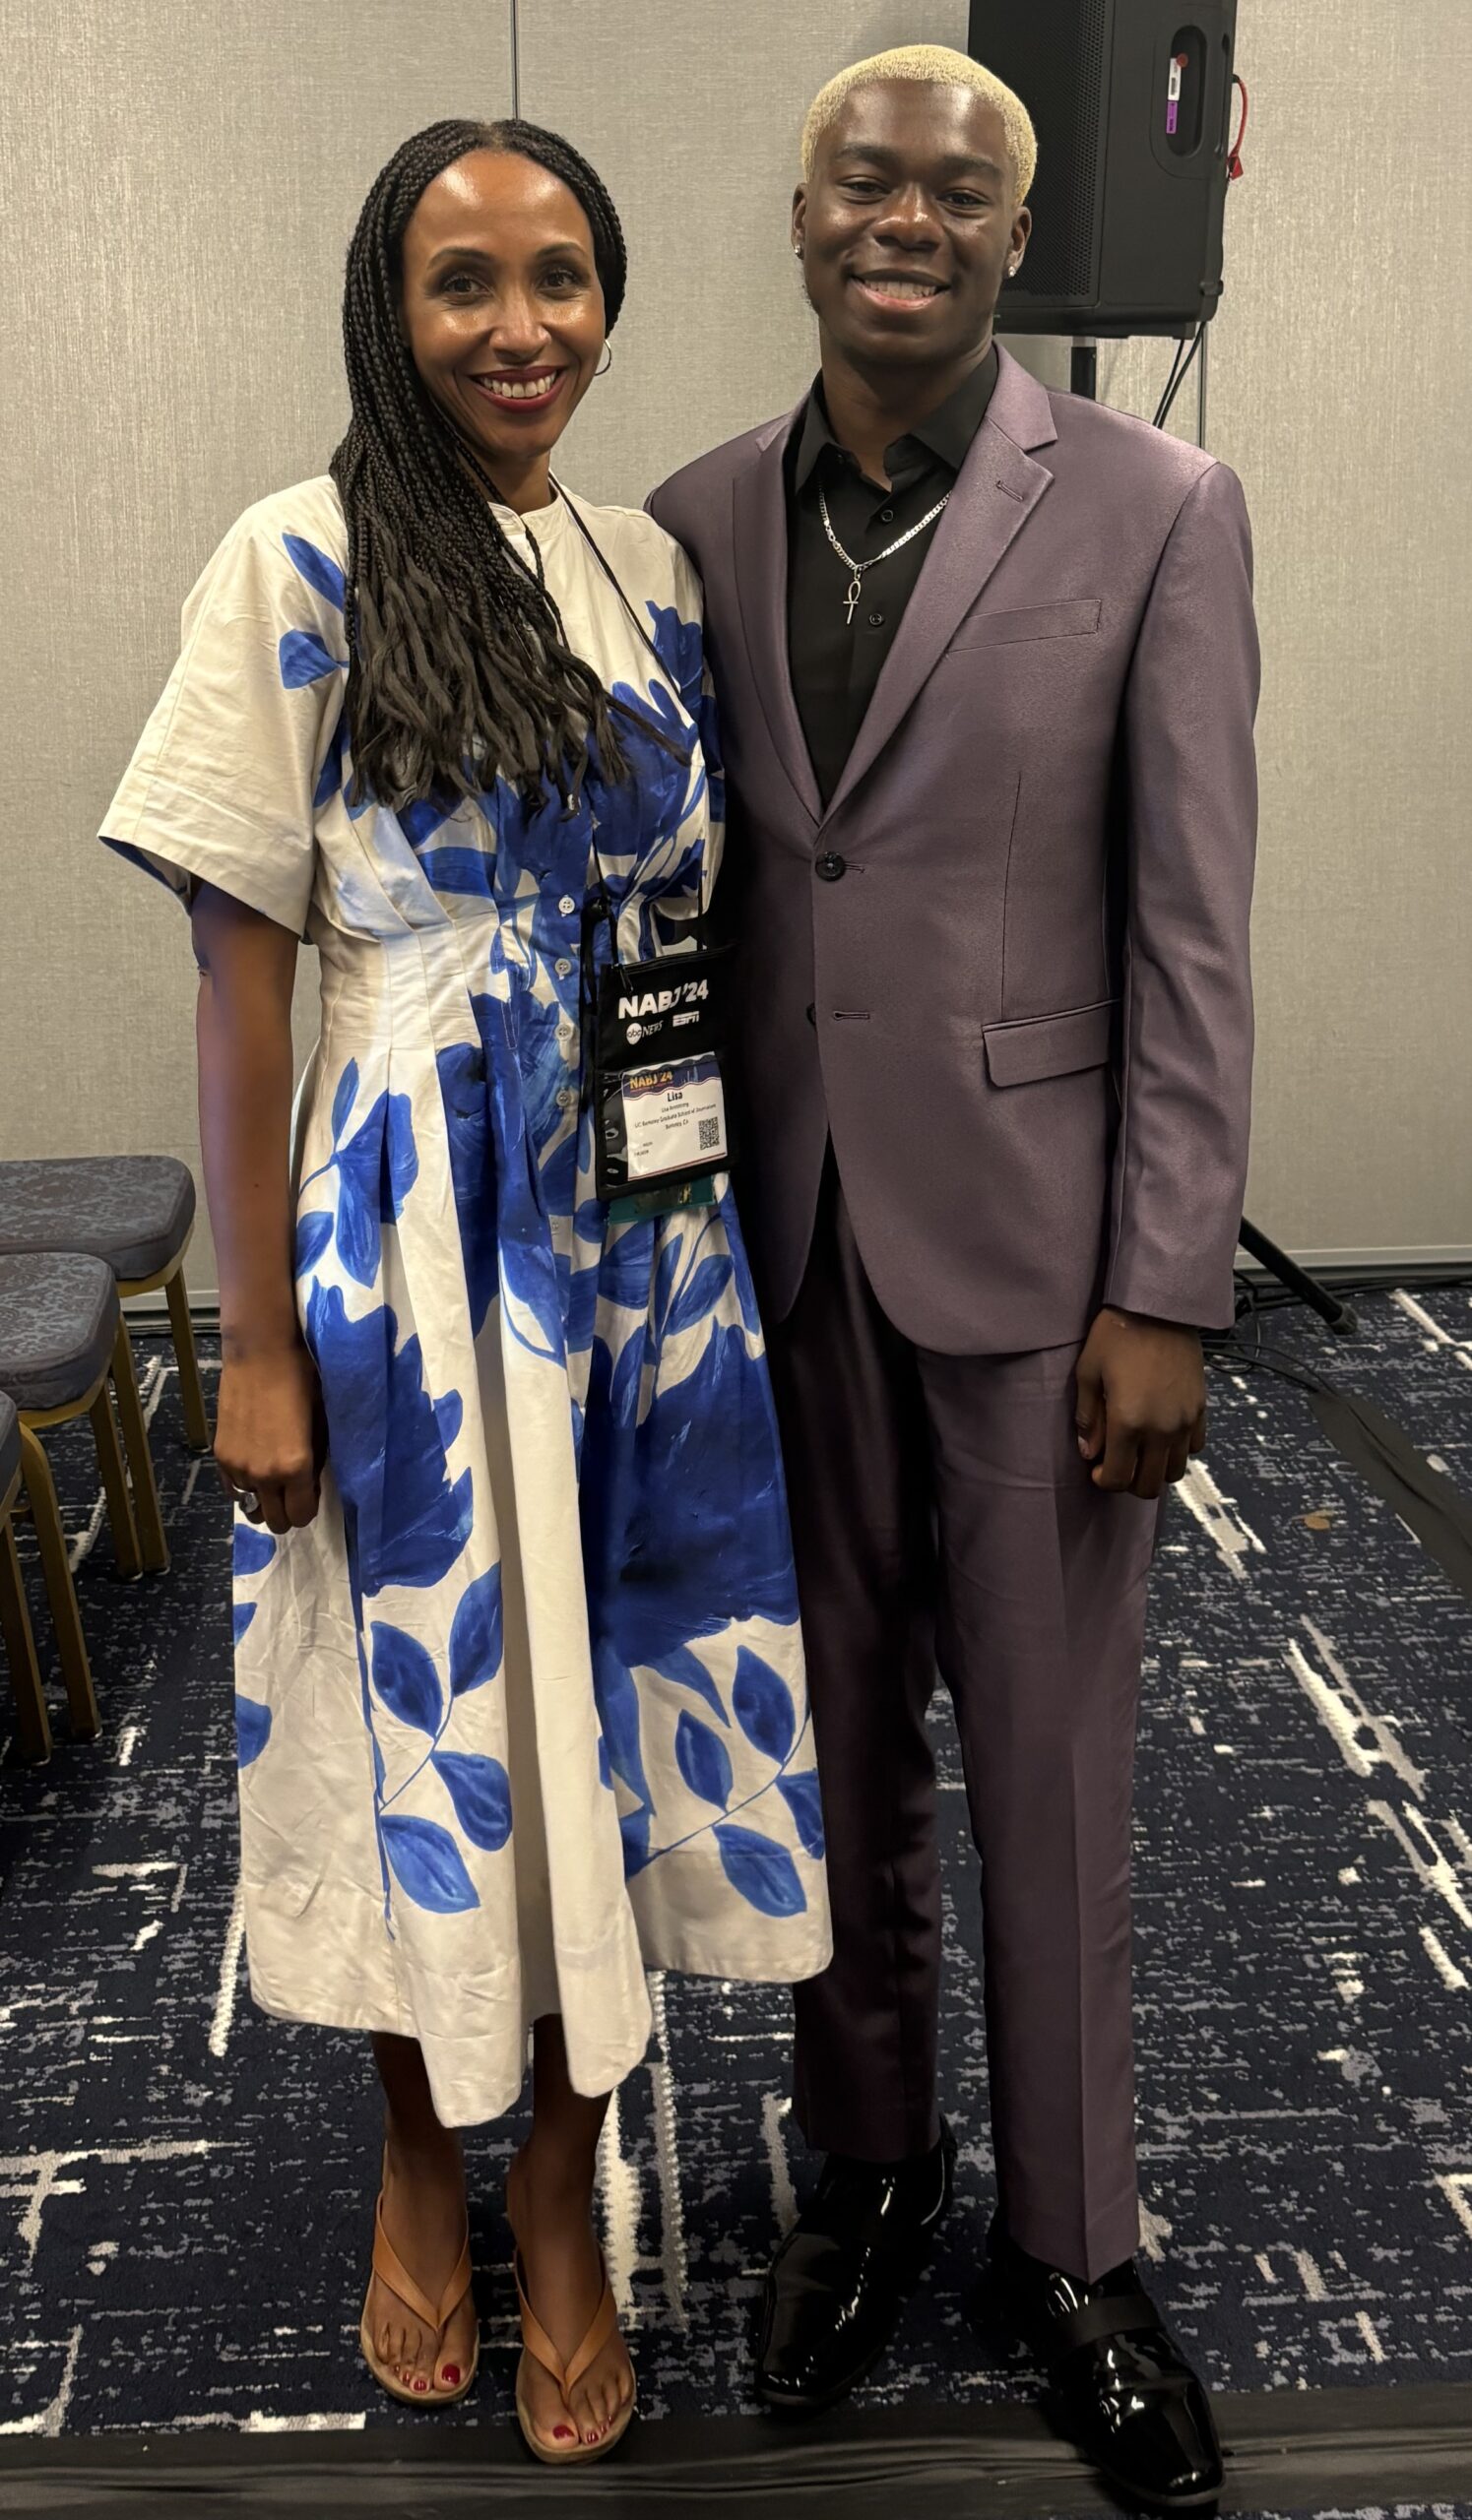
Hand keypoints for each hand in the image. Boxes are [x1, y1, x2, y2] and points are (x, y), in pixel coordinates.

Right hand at [214, 1338, 325, 1534]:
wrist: (260, 1354)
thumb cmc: (301, 1380)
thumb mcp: (321, 1422)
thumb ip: (317, 1458)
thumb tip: (311, 1480)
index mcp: (295, 1467)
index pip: (301, 1516)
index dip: (308, 1509)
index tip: (310, 1494)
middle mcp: (264, 1475)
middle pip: (274, 1521)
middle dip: (286, 1512)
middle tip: (293, 1491)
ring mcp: (238, 1467)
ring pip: (250, 1506)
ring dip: (263, 1498)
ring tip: (271, 1476)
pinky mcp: (220, 1455)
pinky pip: (233, 1489)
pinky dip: (244, 1485)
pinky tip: (253, 1465)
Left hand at [1074, 1308, 1206, 1499]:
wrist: (1159, 1308)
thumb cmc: (1116, 1335)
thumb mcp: (1088, 1373)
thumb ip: (1087, 1418)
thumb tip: (1088, 1451)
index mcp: (1128, 1422)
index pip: (1119, 1478)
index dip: (1104, 1481)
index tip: (1097, 1469)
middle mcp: (1161, 1428)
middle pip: (1149, 1485)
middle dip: (1128, 1482)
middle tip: (1116, 1463)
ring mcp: (1184, 1420)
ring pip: (1173, 1471)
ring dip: (1154, 1469)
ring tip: (1139, 1450)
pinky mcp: (1200, 1408)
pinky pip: (1194, 1446)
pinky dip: (1177, 1450)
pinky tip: (1161, 1434)